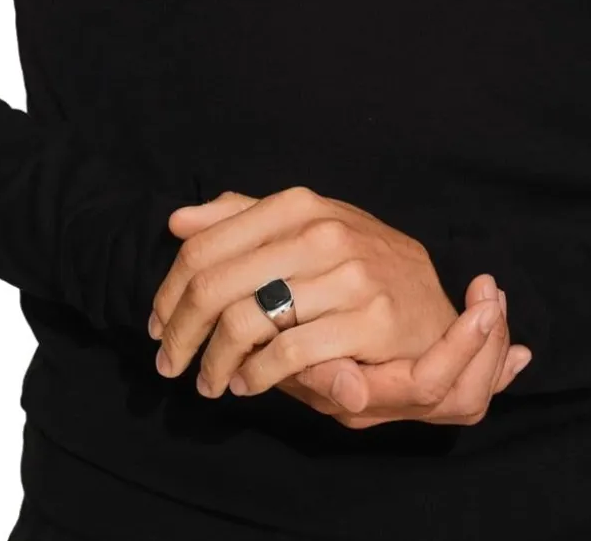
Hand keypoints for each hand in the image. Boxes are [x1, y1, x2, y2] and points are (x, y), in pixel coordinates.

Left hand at [150, 188, 531, 425]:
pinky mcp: (368, 321)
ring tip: (209, 381)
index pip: (206, 245)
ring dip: (214, 363)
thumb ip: (243, 221)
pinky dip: (256, 377)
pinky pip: (287, 354)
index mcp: (298, 205)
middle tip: (169, 362)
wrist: (432, 300)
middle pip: (215, 285)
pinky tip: (248, 385)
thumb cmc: (358, 265)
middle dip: (181, 332)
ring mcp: (347, 275)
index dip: (170, 290)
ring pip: (244, 322)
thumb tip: (178, 220)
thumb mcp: (305, 228)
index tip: (158, 323)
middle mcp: (321, 232)